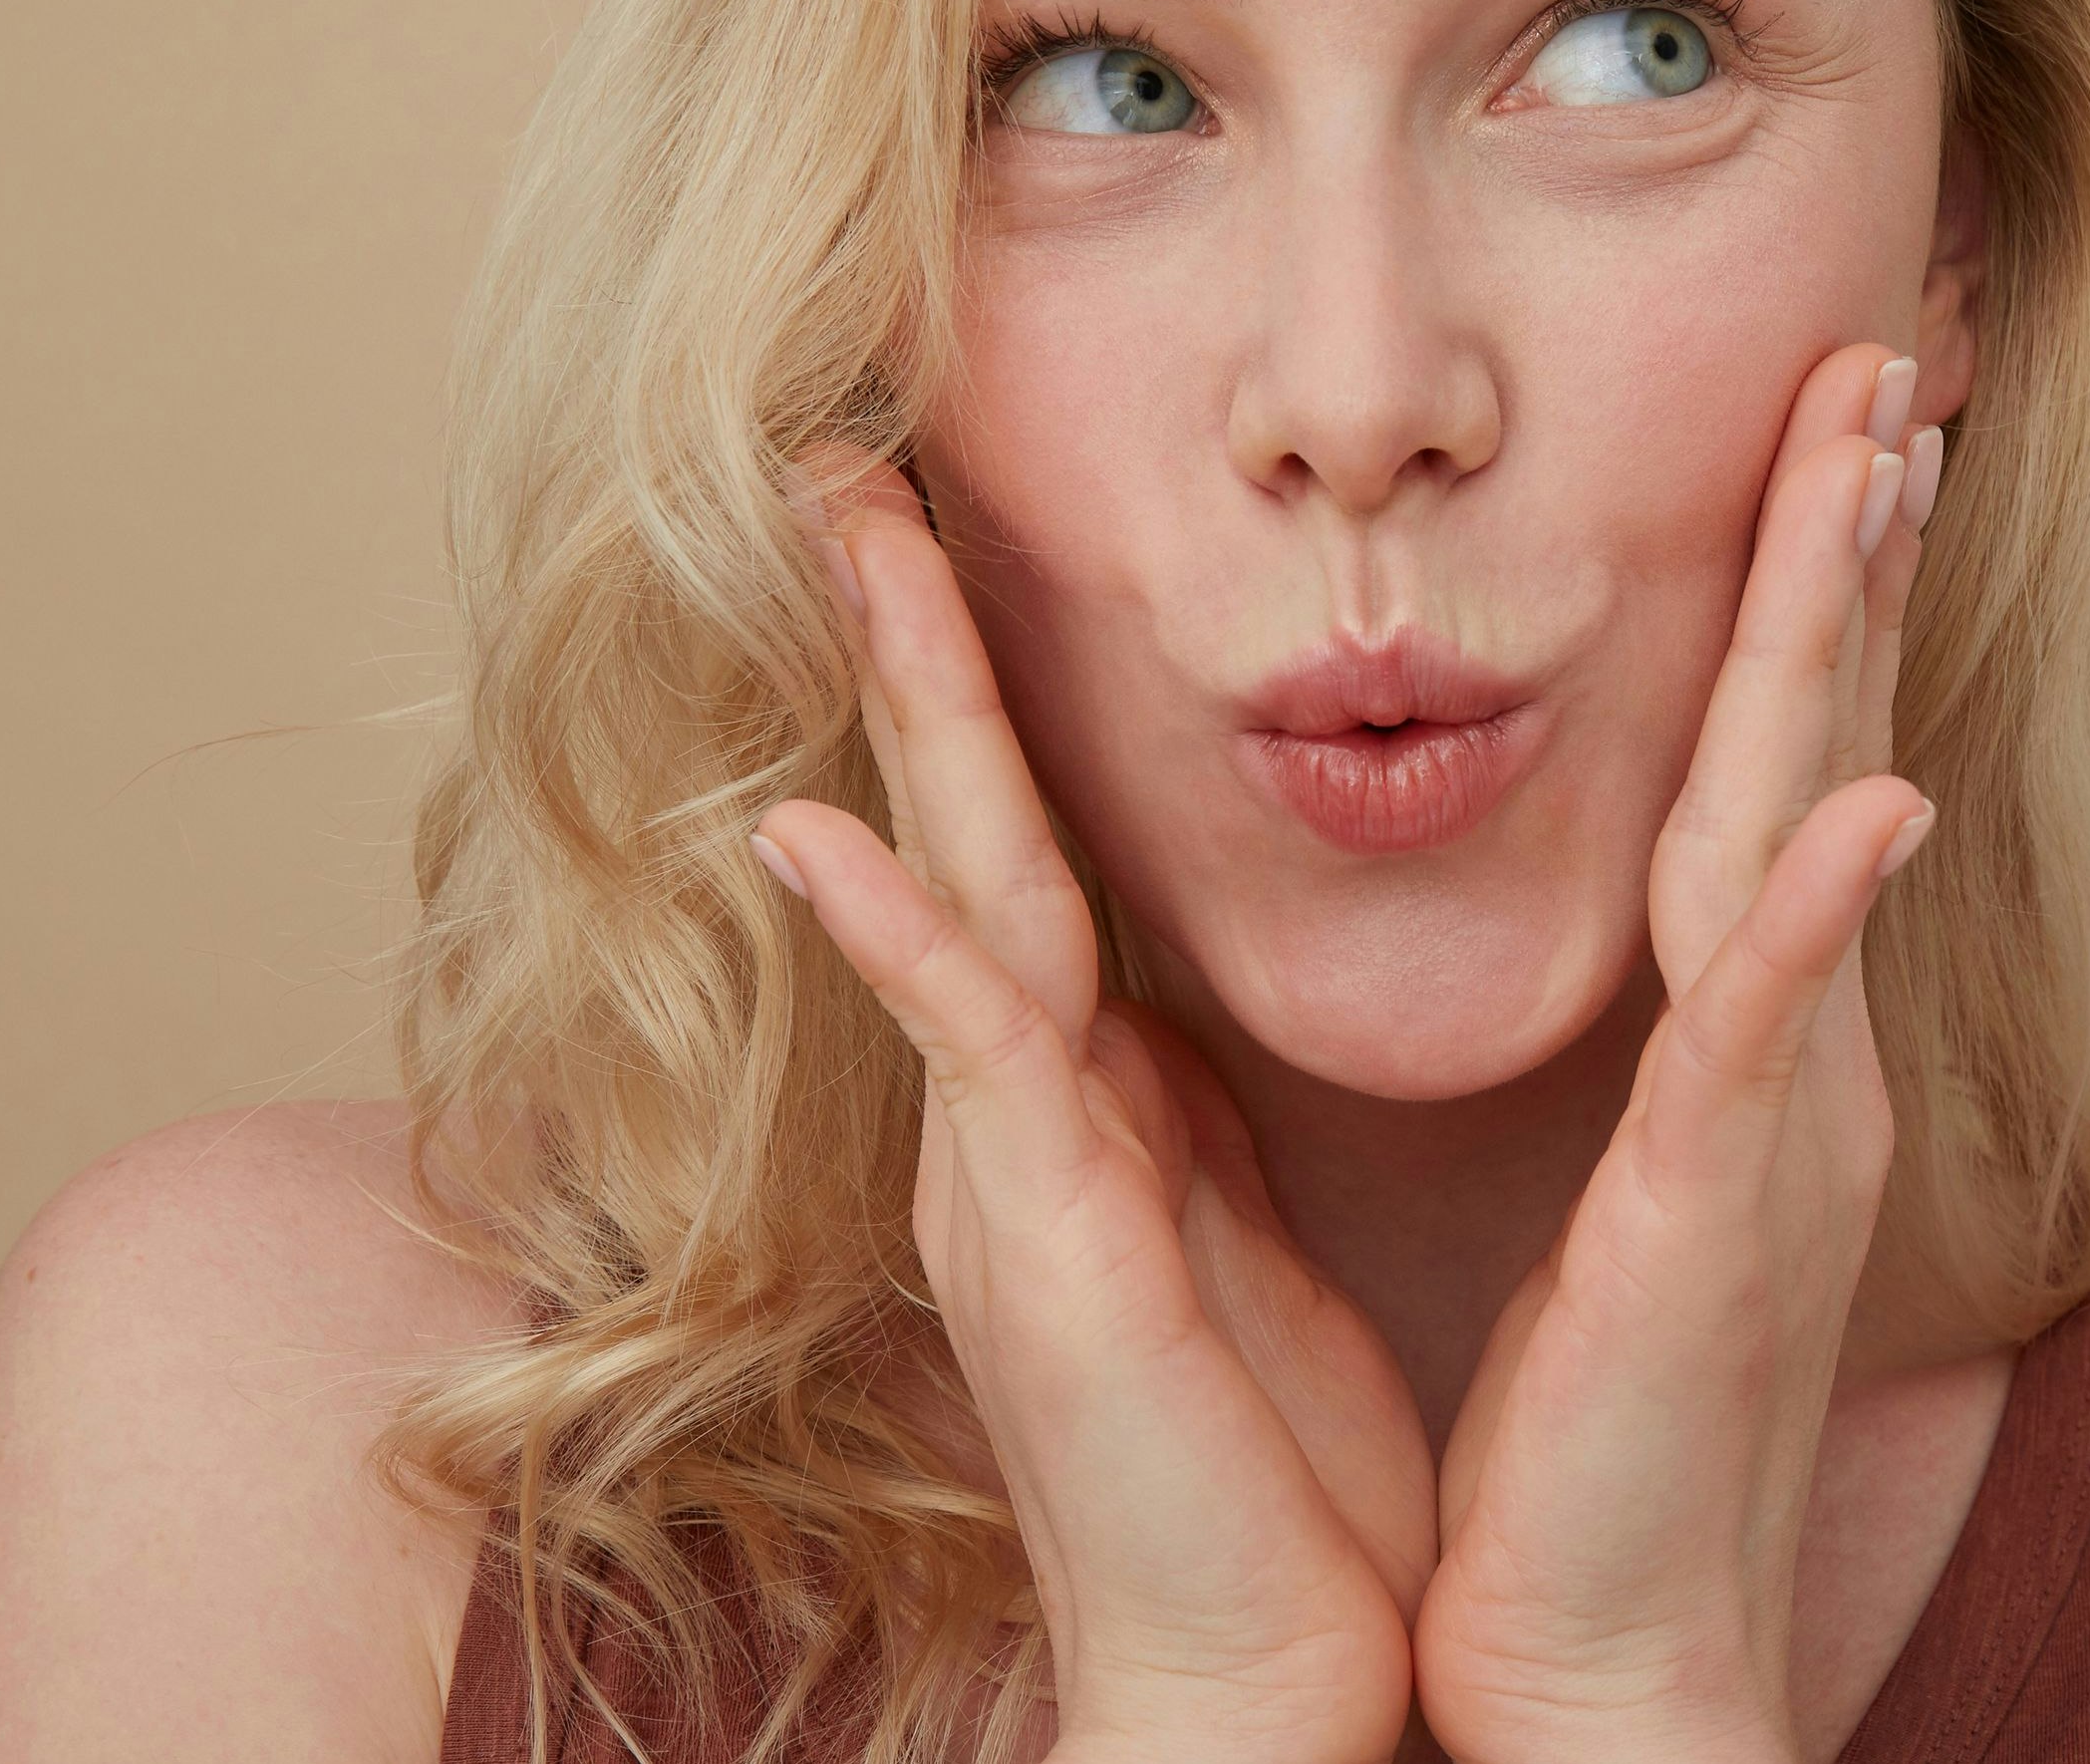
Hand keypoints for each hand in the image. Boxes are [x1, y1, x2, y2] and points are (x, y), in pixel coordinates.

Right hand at [750, 461, 1432, 1763]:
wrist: (1263, 1683)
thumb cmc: (1267, 1478)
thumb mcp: (1217, 1233)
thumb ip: (1163, 1115)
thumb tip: (1145, 1012)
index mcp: (1079, 1101)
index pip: (1023, 840)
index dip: (985, 681)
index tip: (951, 525)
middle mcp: (1018, 1112)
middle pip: (962, 817)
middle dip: (911, 632)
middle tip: (849, 449)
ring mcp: (1013, 1170)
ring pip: (952, 882)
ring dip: (907, 706)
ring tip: (850, 530)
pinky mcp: (1048, 1242)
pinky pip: (967, 1053)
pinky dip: (898, 938)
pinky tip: (822, 834)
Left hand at [1409, 345, 1945, 1763]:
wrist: (1616, 1642)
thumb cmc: (1603, 1428)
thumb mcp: (1643, 1184)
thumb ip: (1679, 1036)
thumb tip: (1697, 908)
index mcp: (1753, 1039)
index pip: (1790, 762)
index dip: (1819, 587)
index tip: (1836, 419)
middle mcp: (1797, 1049)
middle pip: (1827, 744)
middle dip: (1855, 542)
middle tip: (1889, 349)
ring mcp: (1776, 1123)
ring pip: (1807, 830)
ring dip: (1845, 643)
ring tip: (1876, 465)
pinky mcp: (1717, 1217)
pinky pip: (1765, 1035)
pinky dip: (1815, 912)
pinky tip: (1871, 798)